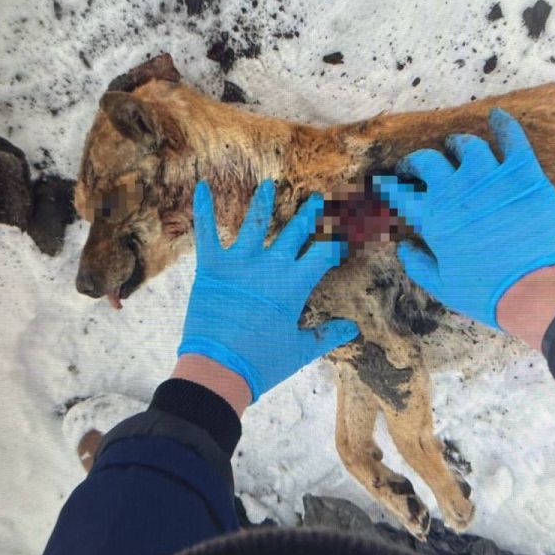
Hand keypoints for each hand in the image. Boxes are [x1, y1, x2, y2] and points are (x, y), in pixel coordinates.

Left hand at [178, 180, 359, 401]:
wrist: (220, 369)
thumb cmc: (263, 362)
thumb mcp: (301, 350)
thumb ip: (327, 335)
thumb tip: (352, 328)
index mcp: (295, 284)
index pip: (324, 252)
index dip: (336, 240)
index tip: (344, 233)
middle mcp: (271, 265)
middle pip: (294, 231)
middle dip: (308, 214)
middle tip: (316, 199)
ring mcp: (240, 262)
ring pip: (255, 222)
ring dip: (263, 202)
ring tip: (268, 185)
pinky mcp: (211, 267)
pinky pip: (206, 232)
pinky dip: (203, 208)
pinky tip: (201, 187)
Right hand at [372, 108, 554, 328]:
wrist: (537, 288)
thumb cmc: (488, 292)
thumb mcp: (443, 286)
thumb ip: (418, 264)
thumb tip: (403, 247)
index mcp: (434, 218)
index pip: (402, 193)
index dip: (391, 186)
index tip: (388, 183)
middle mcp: (456, 190)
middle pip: (429, 161)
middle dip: (419, 160)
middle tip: (419, 164)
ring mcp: (490, 177)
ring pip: (468, 146)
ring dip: (458, 144)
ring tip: (456, 146)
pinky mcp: (524, 173)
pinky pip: (512, 138)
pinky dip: (504, 124)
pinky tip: (497, 116)